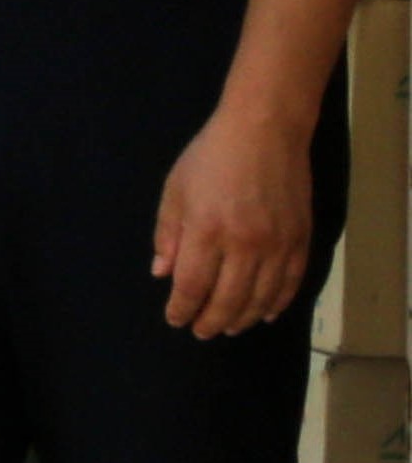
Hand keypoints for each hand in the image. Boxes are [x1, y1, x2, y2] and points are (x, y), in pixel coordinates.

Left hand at [152, 101, 315, 338]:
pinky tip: (266, 312)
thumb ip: (168, 235)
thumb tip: (162, 274)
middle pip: (228, 299)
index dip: (183, 309)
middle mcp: (244, 243)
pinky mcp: (301, 237)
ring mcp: (277, 243)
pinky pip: (292, 281)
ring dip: (243, 317)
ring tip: (230, 327)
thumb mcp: (175, 191)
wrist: (265, 130)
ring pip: (262, 296)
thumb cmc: (211, 157)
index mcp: (206, 231)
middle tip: (201, 331)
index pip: (193, 286)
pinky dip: (278, 302)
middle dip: (211, 321)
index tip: (176, 319)